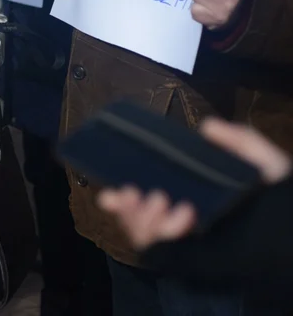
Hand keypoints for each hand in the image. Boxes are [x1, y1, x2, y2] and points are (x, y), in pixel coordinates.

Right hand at [98, 117, 291, 249]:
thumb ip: (243, 142)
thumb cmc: (286, 205)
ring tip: (157, 199)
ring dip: (141, 219)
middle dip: (127, 208)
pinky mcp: (200, 263)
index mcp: (195, 205)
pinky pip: (166, 255)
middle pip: (140, 223)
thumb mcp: (269, 166)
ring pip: (146, 239)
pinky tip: (180, 216)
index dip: (125, 199)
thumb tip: (206, 126)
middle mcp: (187, 229)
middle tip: (130, 191)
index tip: (114, 189)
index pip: (149, 205)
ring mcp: (192, 249)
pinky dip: (164, 234)